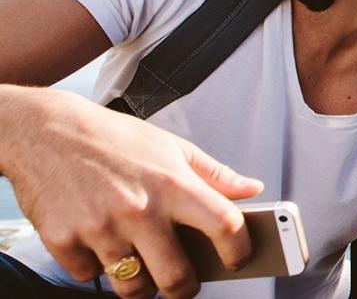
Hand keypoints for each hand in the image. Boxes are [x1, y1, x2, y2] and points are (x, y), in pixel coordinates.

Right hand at [3, 87, 260, 298]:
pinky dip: (95, 268)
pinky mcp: (63, 240)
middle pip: (177, 278)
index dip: (240, 250)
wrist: (44, 131)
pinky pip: (89, 276)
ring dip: (141, 285)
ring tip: (141, 265)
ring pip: (133, 287)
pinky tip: (99, 244)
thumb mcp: (171, 146)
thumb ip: (214, 173)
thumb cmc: (113, 139)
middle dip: (186, 287)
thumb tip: (253, 189)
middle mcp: (139, 210)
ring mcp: (100, 228)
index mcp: (173, 184)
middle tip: (183, 280)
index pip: (225, 226)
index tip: (238, 259)